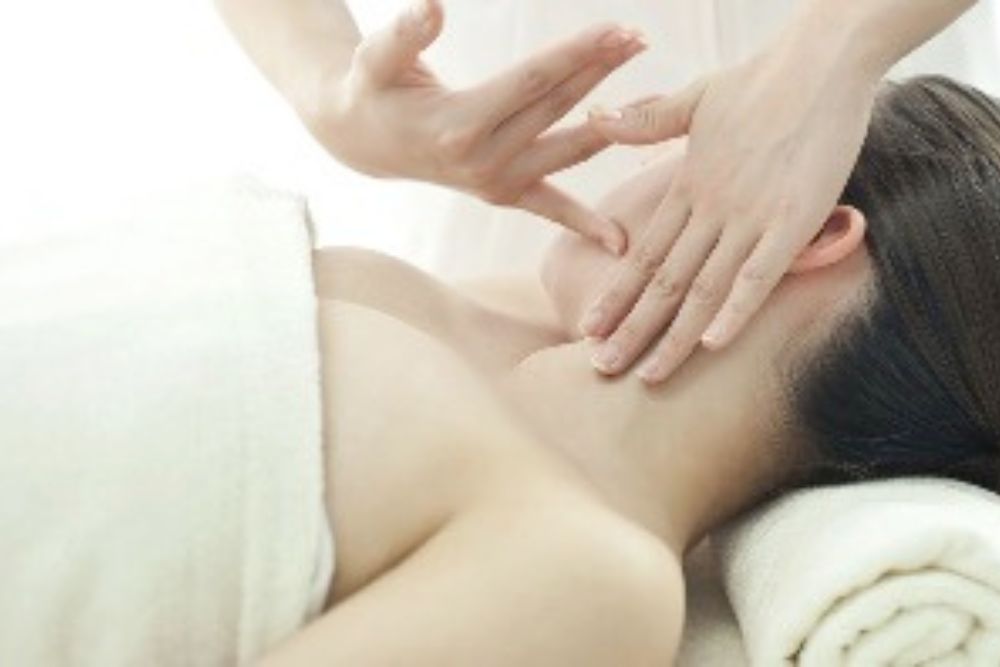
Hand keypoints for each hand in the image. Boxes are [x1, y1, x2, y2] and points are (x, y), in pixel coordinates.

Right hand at [307, 0, 646, 253]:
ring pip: (566, 150)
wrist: (363, 140)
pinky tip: (620, 243)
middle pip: (557, 108)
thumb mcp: (376, 57)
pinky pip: (550, 210)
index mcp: (459, 125)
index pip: (533, 81)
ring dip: (613, 127)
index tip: (619, 29)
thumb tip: (432, 5)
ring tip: (659, 102)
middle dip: (601, 71)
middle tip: (640, 38)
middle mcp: (482, 161)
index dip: (578, 53)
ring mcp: (495, 183)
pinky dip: (584, 224)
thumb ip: (405, 33)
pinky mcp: (502, 195)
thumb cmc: (371, 89)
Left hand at [579, 35, 878, 380]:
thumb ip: (647, 120)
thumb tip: (596, 119)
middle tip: (601, 367)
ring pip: (703, 287)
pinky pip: (760, 272)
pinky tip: (711, 344)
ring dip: (674, 335)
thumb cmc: (761, 79)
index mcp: (688, 186)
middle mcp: (711, 208)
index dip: (615, 293)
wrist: (821, 57)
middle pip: (663, 281)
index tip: (587, 326)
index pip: (643, 253)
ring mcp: (751, 215)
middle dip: (631, 328)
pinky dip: (736, 309)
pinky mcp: (794, 217)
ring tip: (646, 375)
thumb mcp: (695, 98)